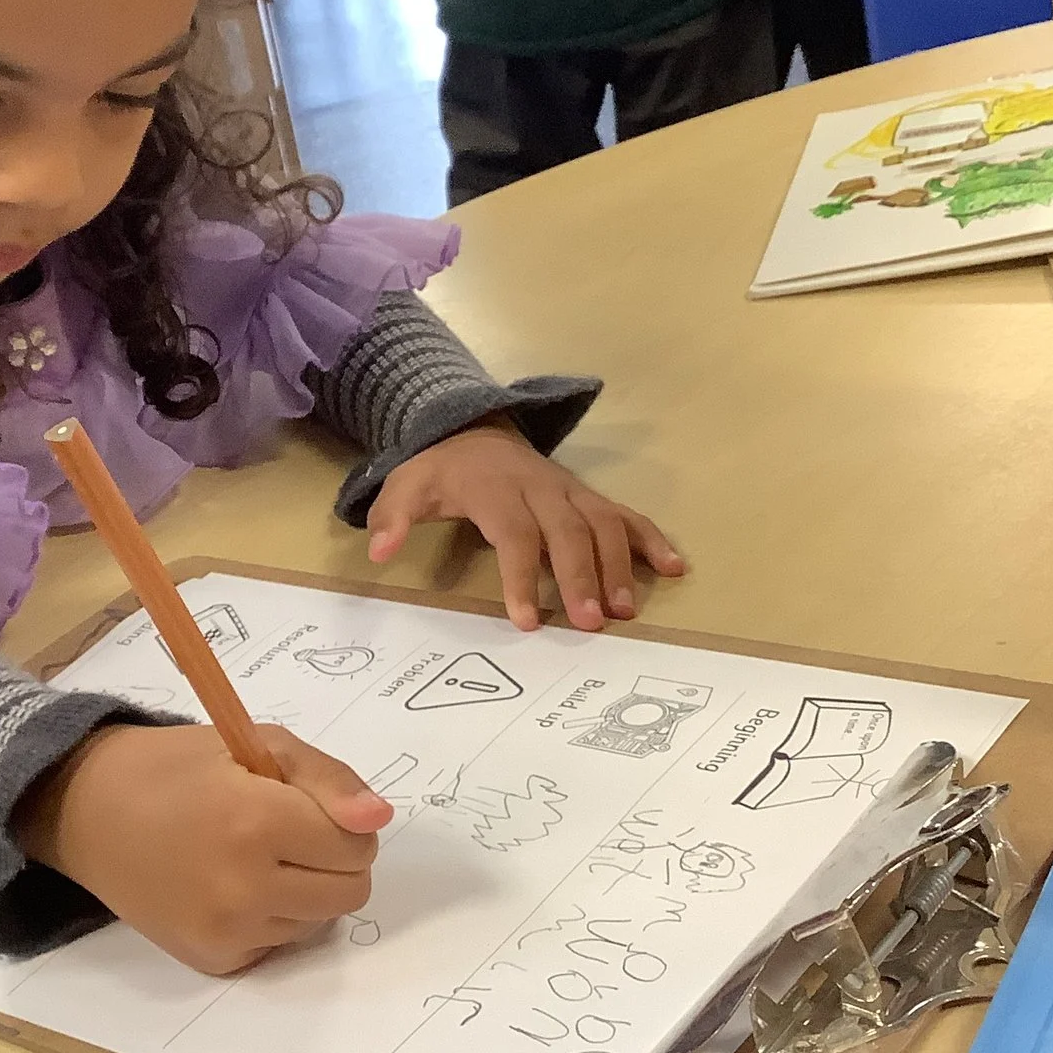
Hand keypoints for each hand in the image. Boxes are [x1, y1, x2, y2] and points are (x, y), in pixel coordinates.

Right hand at [14, 723, 391, 975]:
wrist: (87, 811)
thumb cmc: (178, 768)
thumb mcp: (257, 743)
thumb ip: (328, 779)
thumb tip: (378, 820)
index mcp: (257, 822)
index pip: (357, 845)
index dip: (342, 820)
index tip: (305, 805)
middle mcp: (244, 887)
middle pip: (349, 892)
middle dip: (333, 860)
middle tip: (288, 833)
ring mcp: (226, 931)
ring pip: (318, 922)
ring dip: (303, 891)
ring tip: (252, 857)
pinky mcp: (211, 959)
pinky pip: (279, 946)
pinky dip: (270, 919)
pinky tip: (230, 888)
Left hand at [366, 420, 685, 632]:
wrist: (473, 429)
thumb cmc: (441, 471)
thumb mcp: (406, 486)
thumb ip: (391, 517)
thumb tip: (378, 549)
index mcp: (495, 489)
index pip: (514, 533)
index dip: (521, 576)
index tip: (527, 621)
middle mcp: (541, 488)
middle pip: (567, 531)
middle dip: (581, 577)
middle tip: (591, 623)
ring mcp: (570, 491)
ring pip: (603, 524)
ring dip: (620, 566)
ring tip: (627, 612)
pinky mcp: (588, 496)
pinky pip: (625, 514)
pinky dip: (652, 539)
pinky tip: (674, 568)